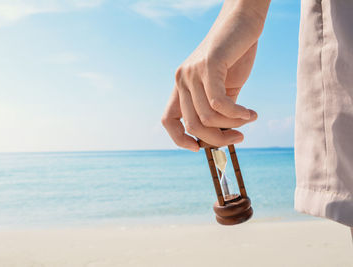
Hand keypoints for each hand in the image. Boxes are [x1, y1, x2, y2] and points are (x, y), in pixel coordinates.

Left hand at [162, 0, 269, 151]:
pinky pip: (218, 103)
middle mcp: (181, 79)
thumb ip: (219, 111)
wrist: (243, 22)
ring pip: (206, 117)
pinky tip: (250, 113)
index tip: (198, 147)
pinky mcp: (208, 65)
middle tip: (239, 137)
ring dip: (232, 125)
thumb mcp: (225, 88)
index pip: (167, 120)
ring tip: (249, 119)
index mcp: (181, 86)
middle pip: (192, 125)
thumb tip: (220, 138)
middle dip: (217, 139)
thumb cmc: (235, 55)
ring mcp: (192, 72)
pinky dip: (236, 114)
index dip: (178, 139)